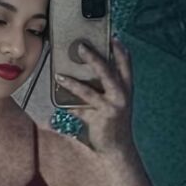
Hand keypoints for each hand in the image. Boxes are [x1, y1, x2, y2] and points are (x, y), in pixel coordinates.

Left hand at [54, 35, 133, 154]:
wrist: (117, 149)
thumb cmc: (113, 123)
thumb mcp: (114, 102)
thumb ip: (104, 88)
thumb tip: (83, 73)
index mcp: (127, 88)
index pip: (126, 63)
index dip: (119, 49)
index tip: (111, 36)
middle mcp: (121, 96)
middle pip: (107, 71)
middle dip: (94, 57)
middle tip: (81, 46)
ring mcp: (111, 108)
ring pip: (89, 91)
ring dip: (72, 83)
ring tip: (59, 76)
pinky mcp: (99, 119)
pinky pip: (79, 110)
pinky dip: (68, 105)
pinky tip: (58, 102)